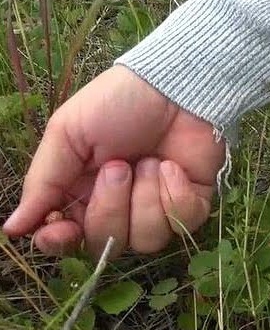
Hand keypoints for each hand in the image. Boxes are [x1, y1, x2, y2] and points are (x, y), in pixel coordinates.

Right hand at [3, 65, 224, 259]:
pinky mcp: (192, 205)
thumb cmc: (116, 103)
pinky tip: (173, 167)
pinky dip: (176, 195)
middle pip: (106, 243)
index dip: (62, 242)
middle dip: (110, 206)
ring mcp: (157, 209)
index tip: (62, 228)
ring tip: (149, 161)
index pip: (67, 239)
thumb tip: (12, 229)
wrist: (173, 86)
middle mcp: (118, 208)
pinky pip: (182, 224)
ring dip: (145, 197)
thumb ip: (43, 183)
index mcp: (80, 193)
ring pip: (146, 241)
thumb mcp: (68, 134)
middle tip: (118, 166)